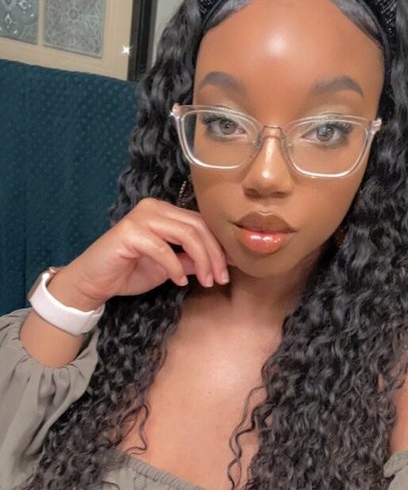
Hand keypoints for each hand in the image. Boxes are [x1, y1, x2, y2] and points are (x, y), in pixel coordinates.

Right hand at [56, 198, 230, 305]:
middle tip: (221, 278)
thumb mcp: (170, 268)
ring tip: (206, 281)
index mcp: (164, 212)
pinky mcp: (129, 232)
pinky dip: (175, 267)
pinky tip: (178, 281)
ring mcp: (141, 218)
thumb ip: (191, 260)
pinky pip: (163, 249)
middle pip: (198, 226)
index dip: (220, 245)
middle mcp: (154, 208)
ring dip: (202, 260)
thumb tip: (222, 262)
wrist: (93, 281)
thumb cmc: (128, 272)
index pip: (202, 222)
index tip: (233, 268)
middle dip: (215, 254)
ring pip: (186, 234)